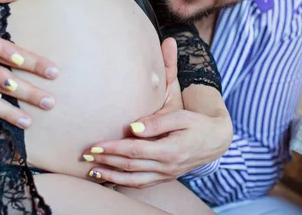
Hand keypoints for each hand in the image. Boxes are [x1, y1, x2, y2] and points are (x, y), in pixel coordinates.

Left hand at [81, 39, 231, 187]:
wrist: (216, 140)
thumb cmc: (197, 124)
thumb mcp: (180, 117)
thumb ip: (157, 122)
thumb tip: (133, 128)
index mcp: (169, 151)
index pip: (135, 151)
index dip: (113, 148)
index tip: (95, 145)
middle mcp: (167, 167)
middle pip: (130, 166)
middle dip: (106, 161)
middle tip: (85, 156)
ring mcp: (167, 174)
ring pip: (134, 180)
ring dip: (111, 176)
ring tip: (92, 171)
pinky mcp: (166, 177)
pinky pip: (142, 183)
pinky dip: (124, 183)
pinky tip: (111, 179)